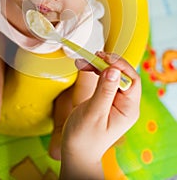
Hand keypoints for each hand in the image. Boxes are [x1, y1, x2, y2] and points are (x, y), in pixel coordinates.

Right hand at [60, 52, 140, 178]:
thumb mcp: (94, 113)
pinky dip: (94, 71)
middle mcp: (125, 103)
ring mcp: (116, 100)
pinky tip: (85, 66)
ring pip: (112, 74)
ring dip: (99, 65)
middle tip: (93, 56)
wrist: (76, 151)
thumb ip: (104, 91)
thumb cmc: (84, 138)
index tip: (105, 58)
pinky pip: (104, 79)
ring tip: (84, 61)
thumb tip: (113, 70)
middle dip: (108, 63)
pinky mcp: (106, 98)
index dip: (120, 66)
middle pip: (122, 75)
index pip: (132, 80)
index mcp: (128, 109)